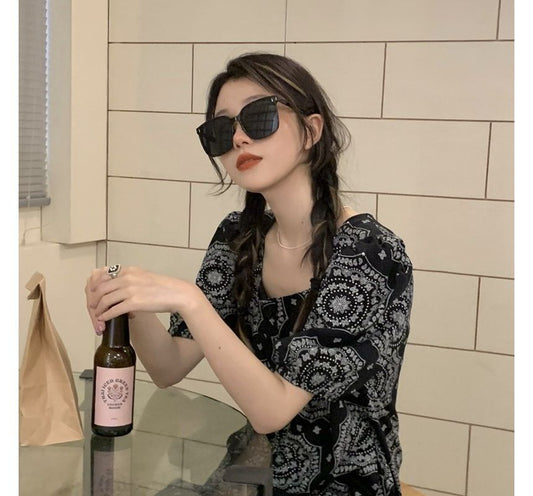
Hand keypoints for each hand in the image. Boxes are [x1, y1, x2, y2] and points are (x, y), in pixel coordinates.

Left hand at [85, 266, 202, 334]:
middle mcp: (128, 277)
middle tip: (92, 308)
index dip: (95, 287)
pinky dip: (106, 316)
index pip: (104, 276)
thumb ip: (131, 280)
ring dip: (98, 309)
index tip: (92, 295)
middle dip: (93, 300)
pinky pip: (113, 310)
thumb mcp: (144, 277)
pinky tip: (104, 319)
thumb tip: (119, 289)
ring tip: (97, 316)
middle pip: (101, 288)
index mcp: (129, 270)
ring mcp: (130, 289)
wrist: (178, 294)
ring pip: (105, 300)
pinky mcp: (135, 302)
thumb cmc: (164, 288)